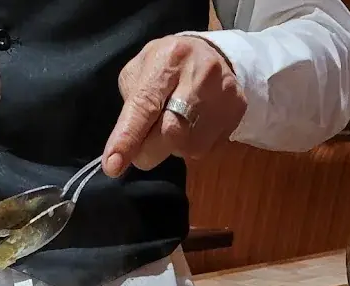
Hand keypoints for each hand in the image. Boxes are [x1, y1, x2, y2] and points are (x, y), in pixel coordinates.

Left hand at [103, 36, 245, 176]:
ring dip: (172, 148)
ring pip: (188, 148)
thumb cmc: (167, 67)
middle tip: (143, 145)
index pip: (145, 106)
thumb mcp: (140, 73)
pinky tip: (194, 124)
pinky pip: (206, 148)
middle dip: (149, 151)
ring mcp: (223, 93)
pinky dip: (192, 145)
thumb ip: (130, 108)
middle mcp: (200, 74)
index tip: (113, 166)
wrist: (213, 55)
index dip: (128, 138)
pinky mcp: (236, 111)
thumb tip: (125, 147)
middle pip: (169, 135)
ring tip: (175, 122)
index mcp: (168, 60)